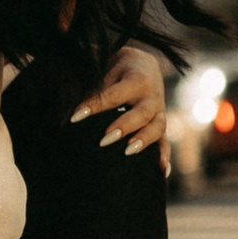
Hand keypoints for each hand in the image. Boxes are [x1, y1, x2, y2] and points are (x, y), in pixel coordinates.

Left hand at [73, 42, 170, 167]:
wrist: (145, 66)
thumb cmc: (118, 69)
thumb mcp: (106, 70)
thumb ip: (94, 88)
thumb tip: (72, 109)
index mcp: (137, 79)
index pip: (114, 95)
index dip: (94, 106)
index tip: (75, 117)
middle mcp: (152, 96)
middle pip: (141, 114)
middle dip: (123, 127)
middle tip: (104, 140)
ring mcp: (159, 112)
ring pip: (157, 128)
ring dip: (143, 141)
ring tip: (127, 153)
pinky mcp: (160, 124)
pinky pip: (165, 141)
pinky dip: (164, 156)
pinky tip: (162, 171)